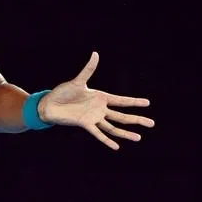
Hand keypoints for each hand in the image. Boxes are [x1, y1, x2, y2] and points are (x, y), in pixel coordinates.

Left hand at [39, 52, 153, 149]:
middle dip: (137, 119)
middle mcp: (100, 109)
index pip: (122, 101)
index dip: (134, 102)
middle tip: (152, 124)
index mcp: (101, 97)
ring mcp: (93, 118)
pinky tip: (116, 147)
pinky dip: (106, 140)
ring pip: (113, 127)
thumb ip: (88, 69)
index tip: (148, 103)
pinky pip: (98, 134)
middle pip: (122, 116)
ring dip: (126, 133)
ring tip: (139, 138)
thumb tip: (95, 54)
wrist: (49, 104)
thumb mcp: (78, 81)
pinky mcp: (85, 124)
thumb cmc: (63, 92)